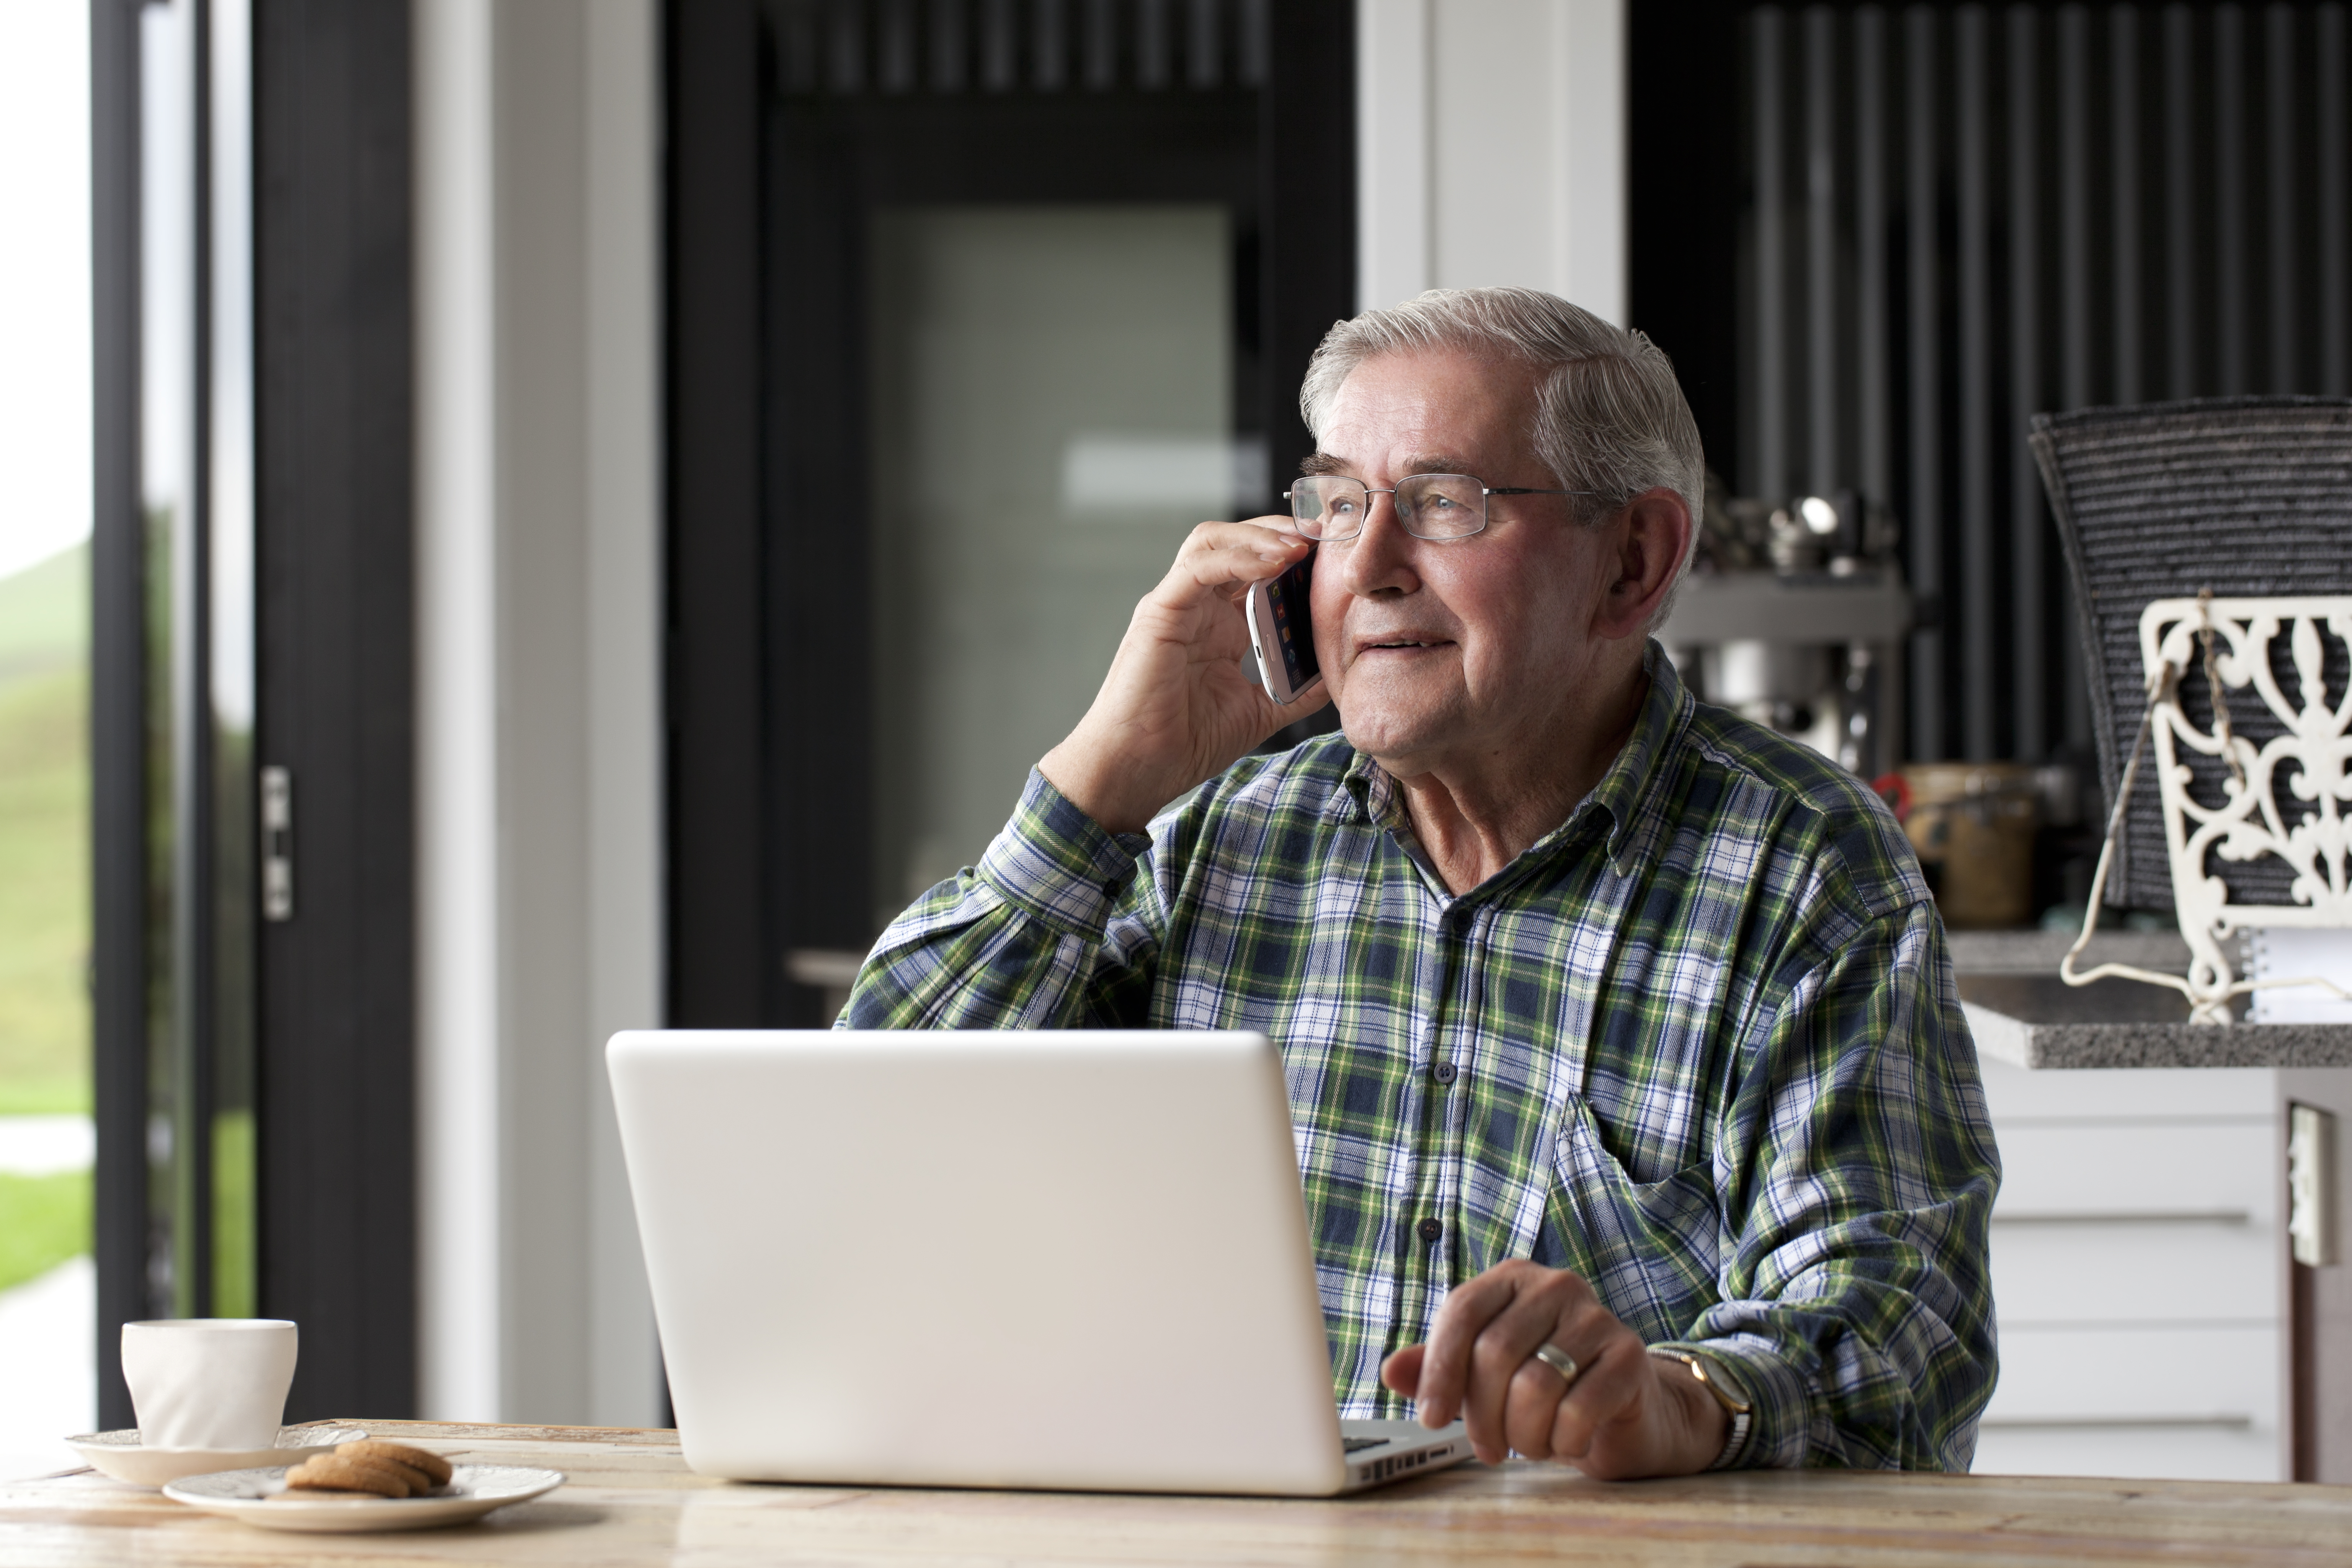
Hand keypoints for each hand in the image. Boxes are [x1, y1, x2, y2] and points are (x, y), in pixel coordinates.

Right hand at [1038, 519, 1326, 833]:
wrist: (1141, 770)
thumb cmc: (1188, 743)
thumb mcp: (1261, 712)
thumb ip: (1297, 690)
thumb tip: (1338, 675)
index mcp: (1220, 625)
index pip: (1256, 568)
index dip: (1293, 553)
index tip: (1334, 553)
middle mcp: (1198, 607)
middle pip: (1235, 541)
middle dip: (1280, 530)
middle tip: (1324, 534)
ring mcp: (1177, 605)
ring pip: (1213, 541)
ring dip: (1259, 535)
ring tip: (1299, 545)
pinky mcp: (1159, 612)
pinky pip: (1198, 568)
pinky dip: (1236, 558)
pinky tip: (1273, 563)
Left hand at [1379, 1259, 1727, 1478]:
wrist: (1625, 1413)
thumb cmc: (1545, 1390)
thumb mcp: (1484, 1378)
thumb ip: (1438, 1369)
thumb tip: (1390, 1371)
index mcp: (1512, 1279)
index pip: (1462, 1311)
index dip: (1439, 1369)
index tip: (1428, 1419)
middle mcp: (1555, 1285)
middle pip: (1495, 1352)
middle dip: (1482, 1414)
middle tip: (1488, 1449)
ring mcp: (1597, 1317)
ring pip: (1535, 1384)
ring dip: (1524, 1433)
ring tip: (1530, 1444)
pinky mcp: (1629, 1356)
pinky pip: (1579, 1408)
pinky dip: (1562, 1440)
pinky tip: (1565, 1444)